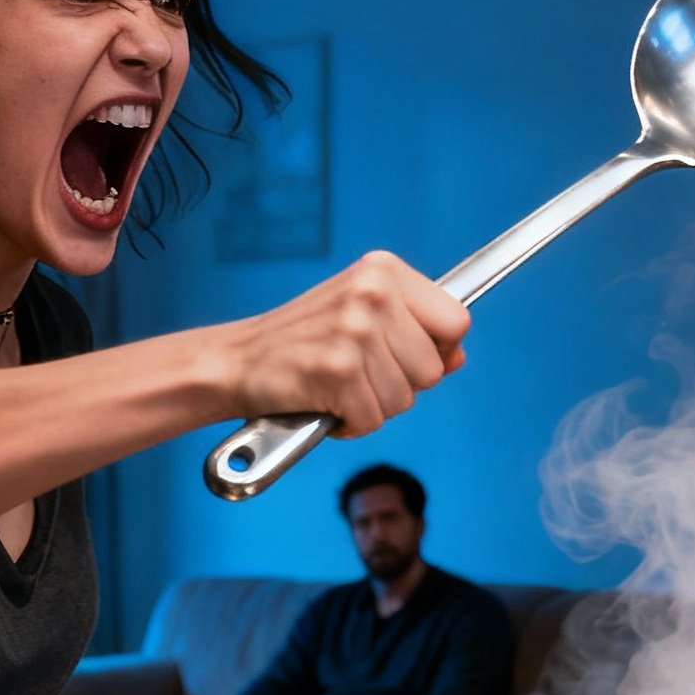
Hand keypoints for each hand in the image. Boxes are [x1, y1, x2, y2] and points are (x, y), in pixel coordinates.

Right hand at [222, 252, 468, 435]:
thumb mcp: (364, 316)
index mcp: (384, 270)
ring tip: (340, 385)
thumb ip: (415, 332)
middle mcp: (373, 293)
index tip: (407, 355)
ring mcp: (355, 330)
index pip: (457, 321)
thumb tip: (458, 356)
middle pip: (434, 368)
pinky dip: (351, 424)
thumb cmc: (303, 341)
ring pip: (406, 398)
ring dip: (374, 406)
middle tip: (358, 372)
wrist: (237, 361)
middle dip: (401, 385)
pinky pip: (374, 419)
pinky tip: (326, 401)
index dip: (440, 350)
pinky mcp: (338, 369)